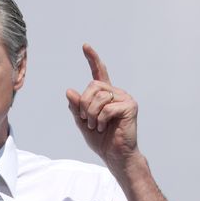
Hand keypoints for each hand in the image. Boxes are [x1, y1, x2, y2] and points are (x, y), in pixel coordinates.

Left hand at [65, 44, 140, 174]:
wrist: (115, 155)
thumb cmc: (101, 140)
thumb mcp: (83, 122)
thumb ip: (77, 108)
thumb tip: (69, 91)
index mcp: (105, 95)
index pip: (98, 73)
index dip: (92, 59)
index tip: (85, 46)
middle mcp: (116, 93)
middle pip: (93, 86)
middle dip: (84, 105)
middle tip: (87, 120)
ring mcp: (125, 98)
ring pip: (99, 97)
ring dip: (92, 114)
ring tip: (97, 126)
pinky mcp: (130, 107)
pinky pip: (107, 108)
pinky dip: (101, 120)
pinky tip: (105, 127)